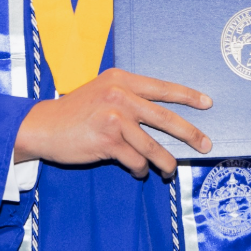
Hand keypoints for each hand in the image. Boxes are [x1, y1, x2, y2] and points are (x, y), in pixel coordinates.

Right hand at [14, 67, 211, 176]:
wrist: (42, 126)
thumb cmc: (77, 111)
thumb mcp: (104, 91)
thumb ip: (130, 95)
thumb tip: (163, 114)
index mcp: (123, 79)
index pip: (163, 88)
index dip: (188, 96)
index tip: (208, 104)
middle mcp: (120, 95)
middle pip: (166, 118)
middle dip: (190, 133)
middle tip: (207, 144)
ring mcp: (114, 119)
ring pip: (153, 146)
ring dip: (166, 162)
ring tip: (171, 171)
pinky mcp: (107, 141)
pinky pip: (135, 160)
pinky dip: (140, 169)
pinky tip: (138, 172)